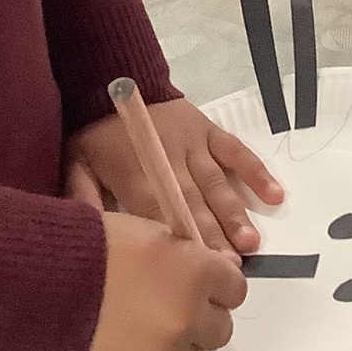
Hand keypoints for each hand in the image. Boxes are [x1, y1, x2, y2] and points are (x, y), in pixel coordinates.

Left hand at [67, 97, 283, 254]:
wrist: (110, 81)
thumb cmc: (94, 133)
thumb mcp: (75, 164)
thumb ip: (83, 198)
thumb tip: (94, 237)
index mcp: (136, 172)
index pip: (159, 212)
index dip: (179, 241)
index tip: (198, 269)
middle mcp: (169, 159)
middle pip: (193, 203)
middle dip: (213, 236)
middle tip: (232, 267)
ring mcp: (193, 143)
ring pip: (217, 183)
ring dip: (235, 213)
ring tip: (251, 242)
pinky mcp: (209, 131)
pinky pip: (236, 151)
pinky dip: (256, 172)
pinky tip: (275, 196)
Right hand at [81, 211, 246, 350]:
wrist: (50, 283)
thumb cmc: (101, 245)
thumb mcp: (152, 233)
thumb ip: (192, 255)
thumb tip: (224, 272)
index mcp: (199, 273)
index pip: (236, 289)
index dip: (216, 285)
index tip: (195, 282)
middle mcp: (191, 317)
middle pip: (221, 329)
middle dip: (202, 317)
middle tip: (171, 305)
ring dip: (178, 342)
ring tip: (143, 325)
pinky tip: (126, 343)